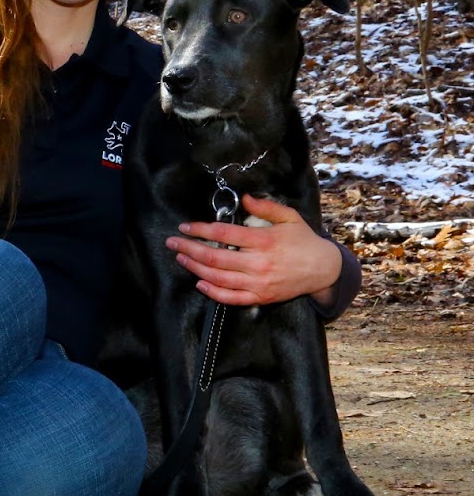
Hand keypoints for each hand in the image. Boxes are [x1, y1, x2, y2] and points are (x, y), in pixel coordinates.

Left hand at [166, 193, 341, 306]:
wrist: (324, 269)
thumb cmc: (304, 241)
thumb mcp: (289, 218)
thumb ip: (266, 207)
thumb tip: (244, 198)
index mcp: (264, 240)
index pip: (223, 233)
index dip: (200, 229)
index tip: (185, 227)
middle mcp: (259, 263)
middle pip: (214, 256)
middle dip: (189, 249)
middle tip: (172, 243)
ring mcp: (259, 283)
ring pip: (218, 277)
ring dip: (195, 267)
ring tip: (181, 258)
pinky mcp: (261, 297)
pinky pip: (231, 298)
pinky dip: (212, 292)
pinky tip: (199, 283)